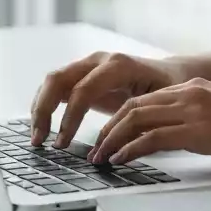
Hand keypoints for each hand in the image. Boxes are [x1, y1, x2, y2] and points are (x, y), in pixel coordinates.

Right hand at [30, 51, 179, 146]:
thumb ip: (140, 122)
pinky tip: (43, 129)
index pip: (83, 90)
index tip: (63, 145)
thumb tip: (119, 149)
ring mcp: (89, 65)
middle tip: (40, 142)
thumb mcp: (160, 104)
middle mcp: (99, 61)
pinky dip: (45, 106)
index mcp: (119, 66)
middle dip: (43, 110)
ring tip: (38, 140)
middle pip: (58, 79)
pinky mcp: (83, 75)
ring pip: (52, 82)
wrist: (172, 74)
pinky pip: (56, 87)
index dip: (69, 118)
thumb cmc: (170, 89)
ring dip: (40, 109)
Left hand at [87, 78, 210, 168]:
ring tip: (101, 159)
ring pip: (136, 119)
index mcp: (196, 87)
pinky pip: (152, 138)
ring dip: (113, 140)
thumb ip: (199, 119)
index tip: (109, 136)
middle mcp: (191, 92)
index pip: (146, 99)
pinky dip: (130, 150)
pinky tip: (121, 161)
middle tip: (96, 150)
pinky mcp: (198, 131)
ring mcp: (194, 110)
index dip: (121, 118)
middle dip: (109, 129)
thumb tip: (177, 137)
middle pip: (134, 106)